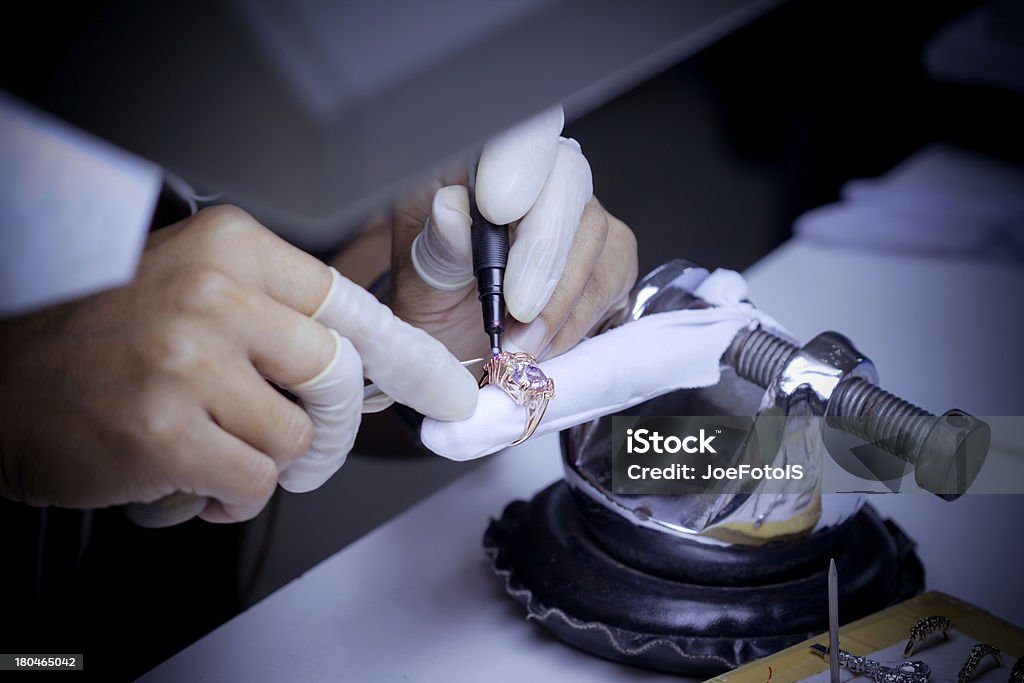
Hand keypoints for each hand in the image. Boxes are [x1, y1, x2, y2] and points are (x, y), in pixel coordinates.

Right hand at [0, 206, 476, 524]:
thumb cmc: (101, 339)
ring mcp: (191, 360)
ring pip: (299, 438)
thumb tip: (362, 365)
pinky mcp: (168, 430)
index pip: (350, 306)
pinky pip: (256, 483)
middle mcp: (216, 293)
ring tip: (215, 453)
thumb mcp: (192, 288)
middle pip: (339, 376)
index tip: (446, 390)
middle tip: (299, 443)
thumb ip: (273, 315)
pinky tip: (190, 480)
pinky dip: (232, 497)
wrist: (0, 384)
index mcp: (232, 248)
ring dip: (268, 466)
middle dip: (331, 427)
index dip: (405, 357)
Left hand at [389, 106, 638, 361]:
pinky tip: (545, 342)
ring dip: (558, 300)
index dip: (517, 162)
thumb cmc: (435, 307)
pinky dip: (578, 318)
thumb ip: (436, 249)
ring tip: (520, 343)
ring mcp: (575, 212)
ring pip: (594, 231)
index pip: (512, 134)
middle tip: (516, 309)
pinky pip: (611, 273)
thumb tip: (450, 210)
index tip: (497, 210)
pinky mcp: (607, 252)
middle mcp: (534, 177)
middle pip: (566, 178)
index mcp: (472, 166)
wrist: (460, 349)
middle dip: (543, 252)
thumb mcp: (417, 284)